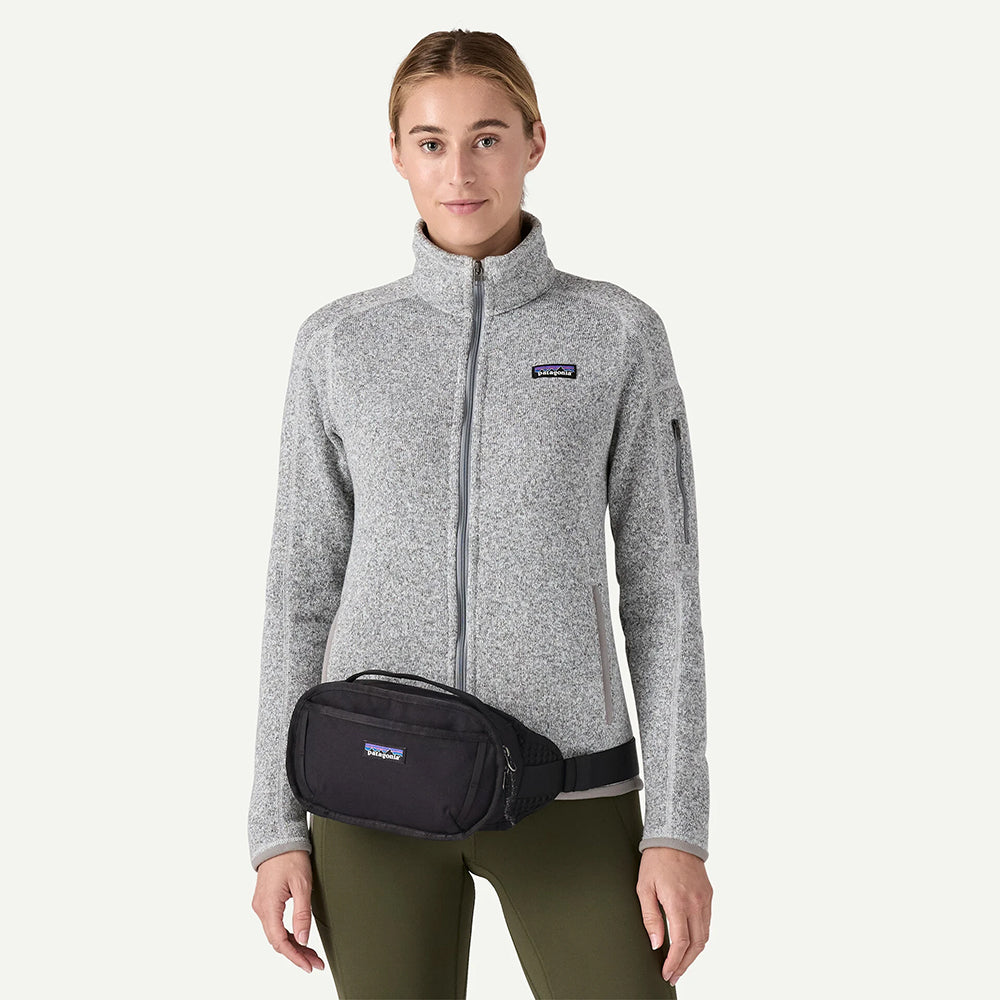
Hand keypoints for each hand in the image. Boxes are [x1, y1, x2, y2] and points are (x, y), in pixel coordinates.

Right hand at [251, 850, 325, 973]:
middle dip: (297, 954)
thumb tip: (304, 940)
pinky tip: (300, 939)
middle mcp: (261, 909)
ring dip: (293, 945)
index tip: (308, 966)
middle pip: (277, 941)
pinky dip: (287, 934)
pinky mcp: (265, 901)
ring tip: (311, 954)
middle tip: (315, 963)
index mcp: (268, 906)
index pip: (279, 941)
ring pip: (276, 934)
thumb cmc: (291, 857)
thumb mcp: (302, 885)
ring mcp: (261, 905)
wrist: (279, 839)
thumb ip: (302, 914)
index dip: (295, 957)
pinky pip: (275, 925)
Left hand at [637, 846, 711, 986]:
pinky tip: (690, 942)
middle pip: (696, 945)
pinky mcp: (708, 895)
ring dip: (694, 954)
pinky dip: (700, 937)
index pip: (681, 943)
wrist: (675, 838)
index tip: (668, 972)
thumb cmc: (656, 861)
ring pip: (704, 936)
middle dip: (685, 964)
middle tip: (674, 974)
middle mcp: (695, 903)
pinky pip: (707, 922)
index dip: (675, 962)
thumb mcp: (644, 887)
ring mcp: (704, 899)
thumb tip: (657, 943)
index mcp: (678, 902)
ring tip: (681, 963)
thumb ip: (650, 918)